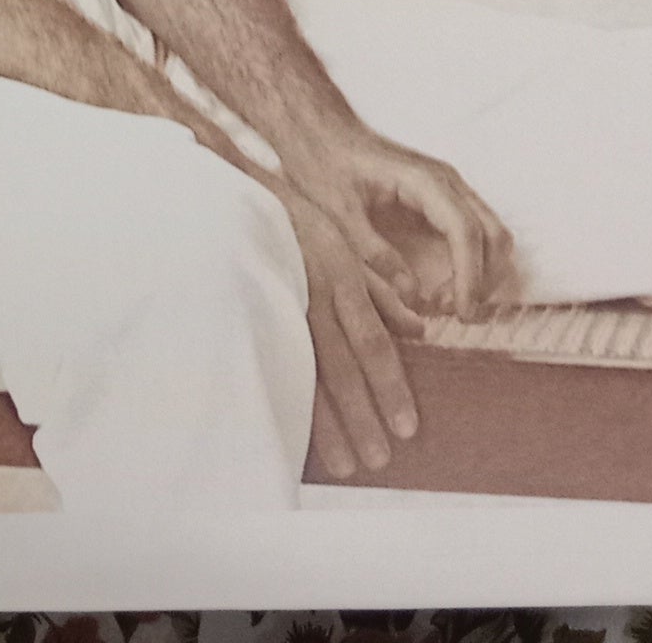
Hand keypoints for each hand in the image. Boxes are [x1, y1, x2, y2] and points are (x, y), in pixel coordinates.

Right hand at [277, 182, 423, 479]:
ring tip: (344, 464)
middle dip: (362, 415)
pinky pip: (270, 357)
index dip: (391, 385)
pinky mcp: (249, 306)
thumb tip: (419, 330)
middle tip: (380, 460)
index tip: (408, 427)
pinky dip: (284, 396)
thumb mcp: (343, 244)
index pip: (372, 341)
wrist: (232, 188)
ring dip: (326, 423)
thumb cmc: (294, 217)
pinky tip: (292, 430)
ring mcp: (277, 302)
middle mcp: (312, 292)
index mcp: (341, 275)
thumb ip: (381, 289)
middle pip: (342, 364)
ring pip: (305, 370)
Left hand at [278, 118, 514, 322]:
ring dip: (482, 274)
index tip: (462, 314)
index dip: (470, 277)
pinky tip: (446, 287)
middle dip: (482, 280)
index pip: (466, 232)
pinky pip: (477, 233)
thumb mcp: (340, 212)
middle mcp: (447, 181)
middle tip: (450, 313)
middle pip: (493, 235)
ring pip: (492, 235)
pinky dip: (474, 264)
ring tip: (445, 303)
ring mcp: (450, 188)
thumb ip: (374, 252)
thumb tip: (411, 294)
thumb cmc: (325, 164)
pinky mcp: (445, 198)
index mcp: (424, 180)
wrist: (321, 131)